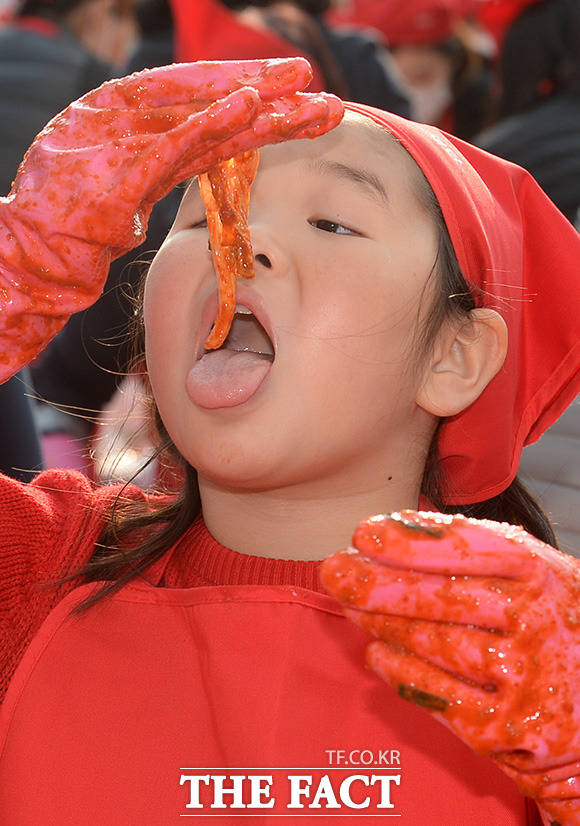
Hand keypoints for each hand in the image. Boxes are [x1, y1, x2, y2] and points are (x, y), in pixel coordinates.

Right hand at [0, 58, 342, 380]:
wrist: (36, 249)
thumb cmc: (75, 220)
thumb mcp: (126, 189)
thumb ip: (159, 168)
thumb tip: (197, 161)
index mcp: (141, 124)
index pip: (207, 106)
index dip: (253, 98)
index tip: (299, 99)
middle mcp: (137, 120)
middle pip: (212, 101)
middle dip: (267, 90)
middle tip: (313, 82)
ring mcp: (131, 141)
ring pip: (204, 115)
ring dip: (257, 101)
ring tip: (303, 88)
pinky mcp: (125, 171)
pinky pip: (176, 144)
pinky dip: (212, 123)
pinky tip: (250, 105)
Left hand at [320, 511, 579, 825]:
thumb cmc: (562, 627)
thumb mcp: (544, 577)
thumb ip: (485, 553)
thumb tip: (402, 531)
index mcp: (545, 576)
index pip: (469, 549)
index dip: (410, 541)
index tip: (363, 534)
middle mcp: (536, 625)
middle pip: (441, 598)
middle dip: (377, 583)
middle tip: (334, 570)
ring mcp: (523, 681)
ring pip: (431, 644)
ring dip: (380, 623)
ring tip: (348, 604)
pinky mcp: (506, 732)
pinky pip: (436, 696)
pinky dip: (399, 672)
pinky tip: (376, 653)